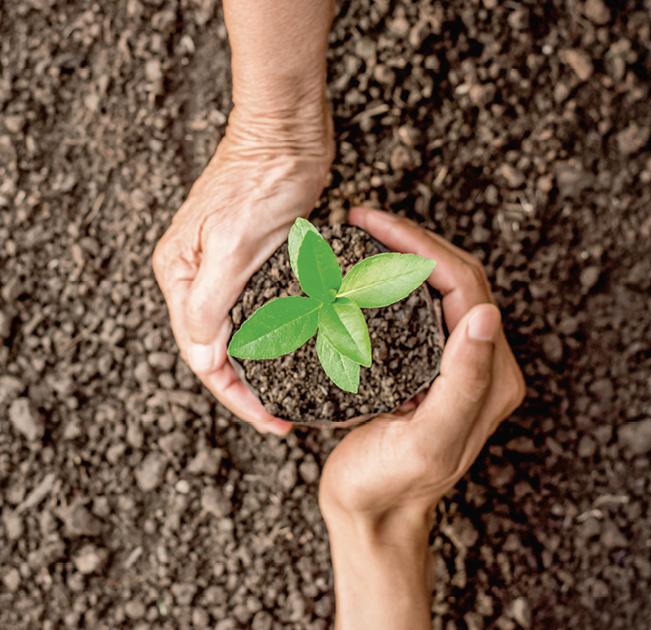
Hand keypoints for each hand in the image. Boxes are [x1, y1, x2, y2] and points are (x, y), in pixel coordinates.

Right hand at [153, 106, 332, 434]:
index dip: (237, 396)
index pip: (203, 355)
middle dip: (248, 389)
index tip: (272, 421)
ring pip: (239, 335)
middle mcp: (196, 278)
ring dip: (263, 368)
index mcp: (181, 277)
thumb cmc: (261, 180)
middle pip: (218, 351)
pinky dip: (274, 337)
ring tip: (292, 396)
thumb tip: (202, 358)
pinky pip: (259, 312)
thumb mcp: (232, 245)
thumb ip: (210, 304)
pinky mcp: (253, 262)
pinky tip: (296, 354)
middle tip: (284, 418)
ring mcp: (224, 270)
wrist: (287, 133)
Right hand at [319, 208, 524, 629]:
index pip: (464, 285)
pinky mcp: (425, 364)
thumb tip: (487, 314)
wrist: (371, 512)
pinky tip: (362, 272)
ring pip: (436, 287)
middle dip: (410, 240)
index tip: (373, 224)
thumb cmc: (391, 484)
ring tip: (363, 235)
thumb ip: (463, 382)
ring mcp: (452, 361)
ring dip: (403, 254)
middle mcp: (479, 362)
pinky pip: (416, 307)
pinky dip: (391, 281)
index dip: (421, 246)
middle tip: (363, 220)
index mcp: (489, 375)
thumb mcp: (428, 440)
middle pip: (454, 277)